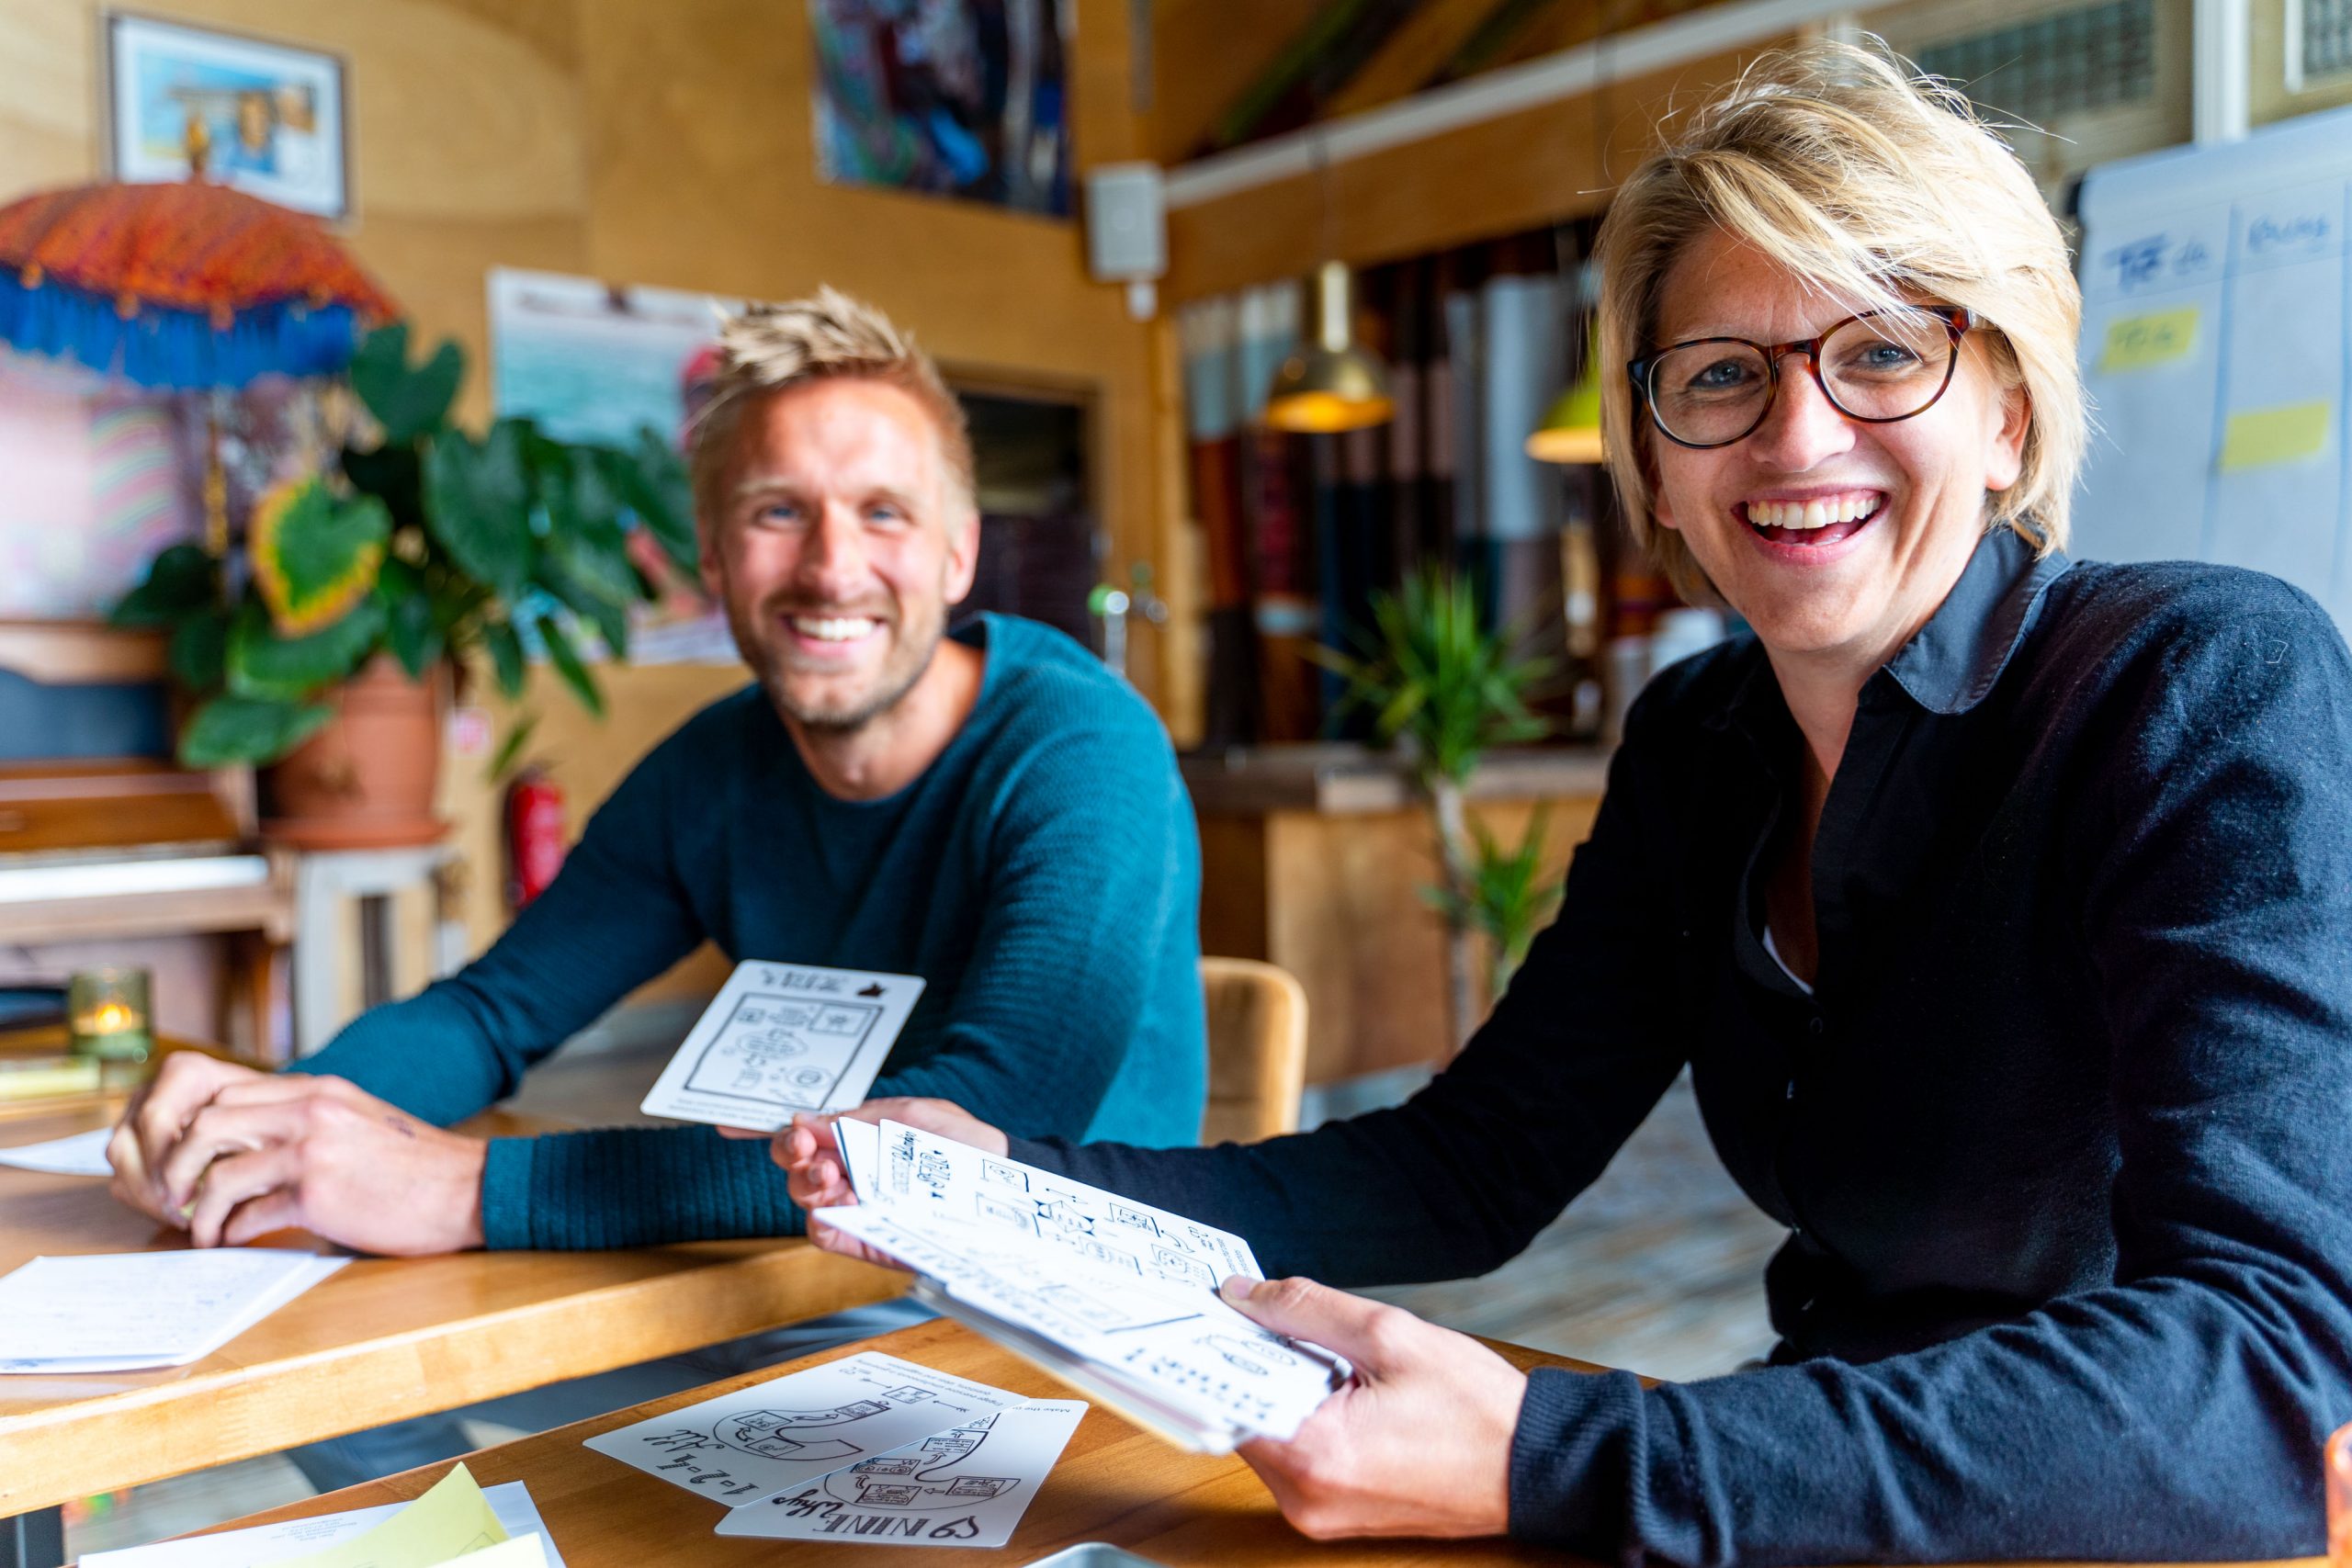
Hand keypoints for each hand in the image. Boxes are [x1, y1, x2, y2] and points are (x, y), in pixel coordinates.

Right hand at [109, 1050, 272, 1224]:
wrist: (270, 1119)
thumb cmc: (272, 1121)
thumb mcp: (268, 1125)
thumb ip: (240, 1145)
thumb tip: (213, 1189)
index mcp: (184, 1073)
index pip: (156, 1118)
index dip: (169, 1161)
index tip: (193, 1195)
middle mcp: (152, 1090)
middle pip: (130, 1144)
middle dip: (157, 1187)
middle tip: (187, 1216)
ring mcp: (135, 1116)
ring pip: (121, 1163)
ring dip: (149, 1197)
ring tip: (186, 1218)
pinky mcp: (131, 1144)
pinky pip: (121, 1177)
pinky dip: (146, 1200)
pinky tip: (178, 1213)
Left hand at [120, 1062, 486, 1254]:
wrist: (472, 1189)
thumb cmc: (418, 1167)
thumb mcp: (361, 1121)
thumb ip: (311, 1121)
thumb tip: (253, 1146)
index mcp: (320, 1090)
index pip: (226, 1092)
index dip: (196, 1130)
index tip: (193, 1162)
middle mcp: (312, 1111)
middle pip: (208, 1124)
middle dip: (180, 1164)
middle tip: (179, 1196)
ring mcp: (314, 1151)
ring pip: (218, 1172)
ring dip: (199, 1208)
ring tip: (203, 1230)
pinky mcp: (320, 1195)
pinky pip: (249, 1214)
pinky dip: (231, 1232)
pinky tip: (235, 1241)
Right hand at [767, 1097, 1006, 1266]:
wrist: (1000, 1175)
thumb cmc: (959, 1140)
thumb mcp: (909, 1115)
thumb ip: (858, 1118)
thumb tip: (805, 1120)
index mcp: (856, 1141)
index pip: (807, 1139)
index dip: (790, 1137)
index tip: (788, 1133)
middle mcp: (851, 1175)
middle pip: (799, 1170)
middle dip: (793, 1157)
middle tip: (809, 1151)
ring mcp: (859, 1208)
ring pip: (808, 1200)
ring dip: (807, 1185)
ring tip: (830, 1175)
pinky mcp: (869, 1239)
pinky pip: (828, 1234)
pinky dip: (821, 1220)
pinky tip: (834, 1205)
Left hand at [1219, 1275, 1525, 1539]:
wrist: (1535, 1466)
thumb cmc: (1477, 1410)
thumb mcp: (1389, 1334)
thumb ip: (1304, 1308)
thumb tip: (1242, 1295)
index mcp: (1315, 1455)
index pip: (1222, 1398)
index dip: (1211, 1348)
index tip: (1208, 1312)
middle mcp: (1305, 1497)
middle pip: (1239, 1415)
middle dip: (1251, 1363)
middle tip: (1267, 1316)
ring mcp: (1317, 1513)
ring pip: (1265, 1433)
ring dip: (1281, 1389)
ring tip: (1328, 1356)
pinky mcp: (1332, 1514)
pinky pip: (1294, 1455)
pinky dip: (1302, 1415)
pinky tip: (1337, 1385)